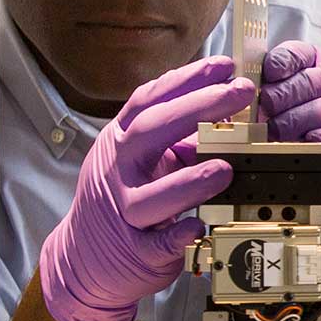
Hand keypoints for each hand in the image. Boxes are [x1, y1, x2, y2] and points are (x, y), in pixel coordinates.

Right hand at [38, 55, 252, 320]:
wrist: (81, 255)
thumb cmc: (124, 196)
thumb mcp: (142, 158)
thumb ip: (177, 136)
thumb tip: (226, 109)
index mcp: (122, 141)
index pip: (150, 100)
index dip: (187, 79)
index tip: (224, 65)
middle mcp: (118, 170)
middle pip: (150, 132)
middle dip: (197, 108)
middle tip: (239, 94)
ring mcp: (123, 211)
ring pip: (148, 196)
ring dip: (187, 182)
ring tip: (224, 169)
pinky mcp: (135, 251)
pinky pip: (156, 244)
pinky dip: (176, 236)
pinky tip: (198, 228)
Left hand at [258, 41, 320, 141]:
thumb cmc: (297, 106)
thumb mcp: (280, 85)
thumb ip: (263, 85)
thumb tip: (242, 94)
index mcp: (314, 58)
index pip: (295, 54)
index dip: (278, 64)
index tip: (266, 76)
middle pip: (309, 82)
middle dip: (281, 98)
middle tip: (264, 111)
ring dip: (295, 122)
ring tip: (275, 131)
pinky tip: (306, 139)